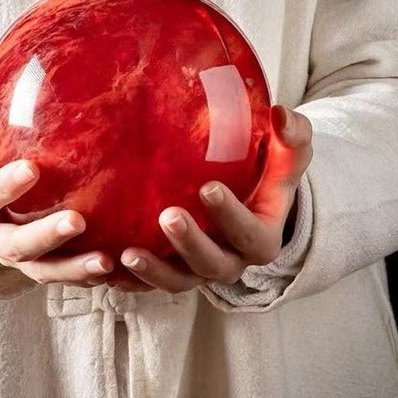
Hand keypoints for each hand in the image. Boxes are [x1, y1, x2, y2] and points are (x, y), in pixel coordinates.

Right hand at [0, 103, 113, 285]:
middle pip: (12, 245)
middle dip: (45, 236)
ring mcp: (11, 251)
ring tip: (105, 261)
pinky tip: (112, 267)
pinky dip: (84, 274)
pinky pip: (60, 272)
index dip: (1, 188)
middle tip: (77, 220)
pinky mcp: (37, 257)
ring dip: (71, 268)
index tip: (32, 169)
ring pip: (40, 269)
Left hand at [117, 105, 312, 292]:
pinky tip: (105, 265)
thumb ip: (292, 137)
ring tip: (127, 253)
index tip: (209, 188)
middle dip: (190, 243)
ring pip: (179, 281)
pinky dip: (129, 280)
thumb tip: (280, 113)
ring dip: (154, 271)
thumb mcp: (287, 156)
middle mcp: (230, 260)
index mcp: (260, 237)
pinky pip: (151, 284)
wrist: (249, 204)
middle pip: (211, 264)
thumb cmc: (265, 177)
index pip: (250, 234)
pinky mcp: (172, 270)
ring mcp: (198, 270)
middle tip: (168, 216)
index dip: (231, 216)